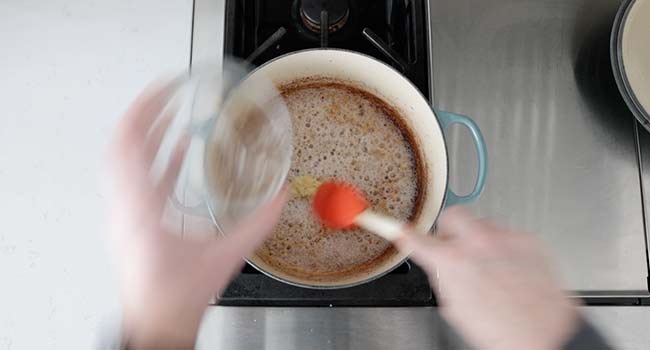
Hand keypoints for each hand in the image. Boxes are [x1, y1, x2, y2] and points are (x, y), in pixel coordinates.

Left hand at [106, 81, 286, 348]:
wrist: (155, 321)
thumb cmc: (177, 295)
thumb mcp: (224, 256)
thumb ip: (258, 224)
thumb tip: (282, 197)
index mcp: (141, 208)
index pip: (131, 145)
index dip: (144, 111)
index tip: (161, 89)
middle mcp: (126, 207)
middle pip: (123, 146)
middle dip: (145, 114)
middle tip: (166, 93)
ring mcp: (124, 214)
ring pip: (124, 161)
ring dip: (145, 134)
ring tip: (165, 113)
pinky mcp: (131, 222)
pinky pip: (136, 180)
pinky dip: (153, 159)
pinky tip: (173, 150)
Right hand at [396, 208, 578, 349]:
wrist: (545, 335)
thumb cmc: (502, 331)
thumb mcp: (455, 308)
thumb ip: (443, 277)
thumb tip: (438, 265)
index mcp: (452, 260)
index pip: (417, 238)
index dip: (405, 234)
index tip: (401, 230)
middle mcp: (478, 243)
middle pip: (453, 215)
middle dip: (449, 229)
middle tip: (452, 246)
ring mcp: (505, 238)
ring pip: (483, 224)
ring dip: (479, 240)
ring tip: (487, 266)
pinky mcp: (528, 241)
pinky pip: (508, 235)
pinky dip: (503, 248)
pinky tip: (507, 269)